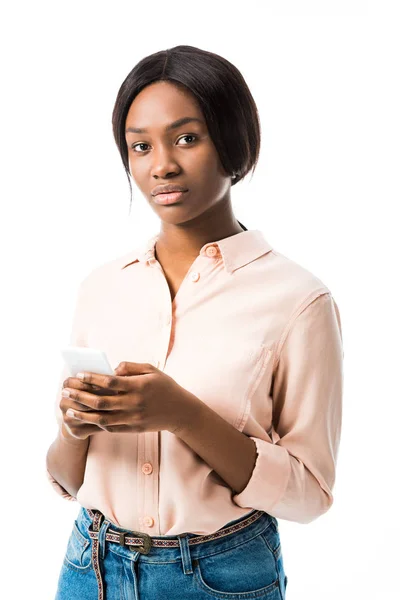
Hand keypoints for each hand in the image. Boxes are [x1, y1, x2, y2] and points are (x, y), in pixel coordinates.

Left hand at [60, 361, 199, 436]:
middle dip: (80, 396)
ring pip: (102, 419)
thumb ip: (131, 367)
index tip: (78, 375)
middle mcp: (134, 403)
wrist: (181, 411)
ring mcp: (133, 418)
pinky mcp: (133, 428)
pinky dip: (96, 424)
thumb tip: (111, 369)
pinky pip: (110, 428)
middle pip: (101, 402)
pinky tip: (85, 419)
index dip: (92, 379)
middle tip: (65, 391)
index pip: (109, 382)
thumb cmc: (165, 387)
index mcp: (138, 386)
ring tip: (68, 410)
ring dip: (82, 414)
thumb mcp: (152, 370)